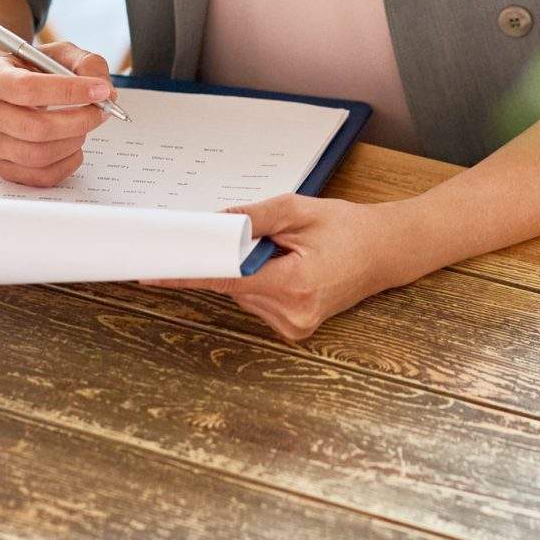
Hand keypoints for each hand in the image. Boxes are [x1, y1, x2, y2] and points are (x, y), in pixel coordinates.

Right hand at [0, 42, 113, 186]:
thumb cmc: (28, 71)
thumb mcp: (55, 55)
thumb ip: (85, 63)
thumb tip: (106, 91)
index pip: (28, 88)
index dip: (69, 91)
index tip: (100, 90)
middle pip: (34, 128)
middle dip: (79, 120)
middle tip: (101, 111)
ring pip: (38, 155)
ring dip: (74, 141)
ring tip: (84, 125)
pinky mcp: (1, 167)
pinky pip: (40, 176)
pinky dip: (67, 163)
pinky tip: (73, 145)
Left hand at [152, 195, 407, 341]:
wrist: (386, 251)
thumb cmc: (348, 228)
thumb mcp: (298, 210)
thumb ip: (252, 218)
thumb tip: (211, 224)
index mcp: (294, 284)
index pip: (225, 280)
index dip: (187, 273)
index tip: (153, 273)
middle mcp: (292, 314)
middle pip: (233, 286)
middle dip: (234, 259)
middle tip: (265, 238)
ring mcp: (294, 326)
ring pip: (243, 294)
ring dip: (251, 271)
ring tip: (290, 253)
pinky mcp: (294, 329)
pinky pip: (258, 302)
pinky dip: (262, 283)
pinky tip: (291, 270)